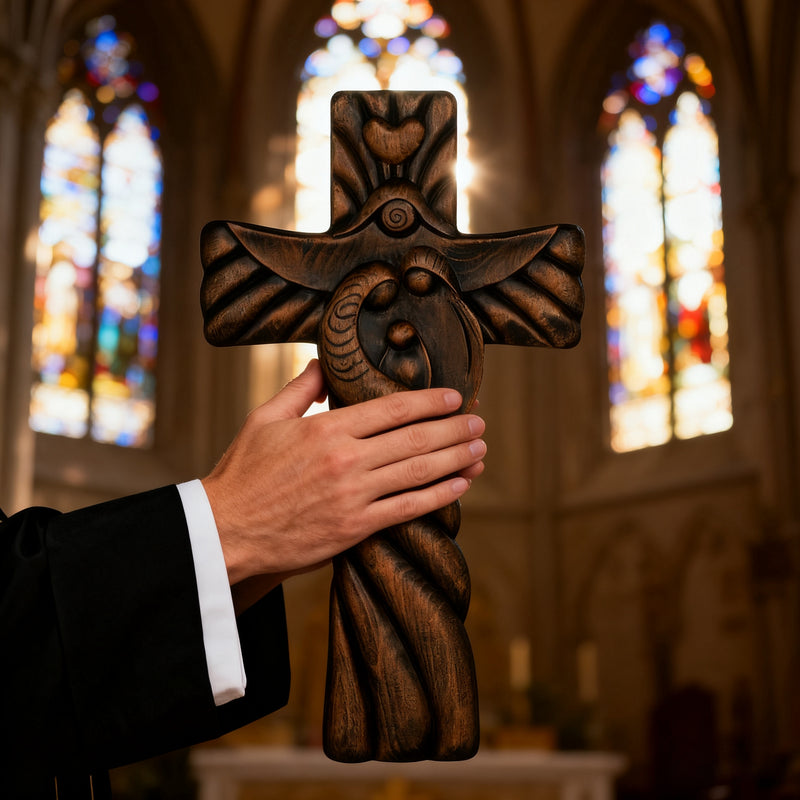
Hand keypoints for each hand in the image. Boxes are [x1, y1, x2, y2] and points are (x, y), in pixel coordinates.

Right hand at [202, 360, 485, 593]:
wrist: (224, 532)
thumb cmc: (243, 474)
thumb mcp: (264, 419)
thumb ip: (300, 388)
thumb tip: (324, 362)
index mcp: (326, 428)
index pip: (392, 408)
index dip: (430, 401)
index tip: (455, 397)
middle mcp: (346, 460)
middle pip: (414, 438)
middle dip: (454, 429)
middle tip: (479, 423)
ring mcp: (353, 496)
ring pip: (418, 472)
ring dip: (456, 459)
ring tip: (480, 450)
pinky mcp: (354, 529)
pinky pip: (407, 509)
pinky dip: (439, 496)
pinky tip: (460, 486)